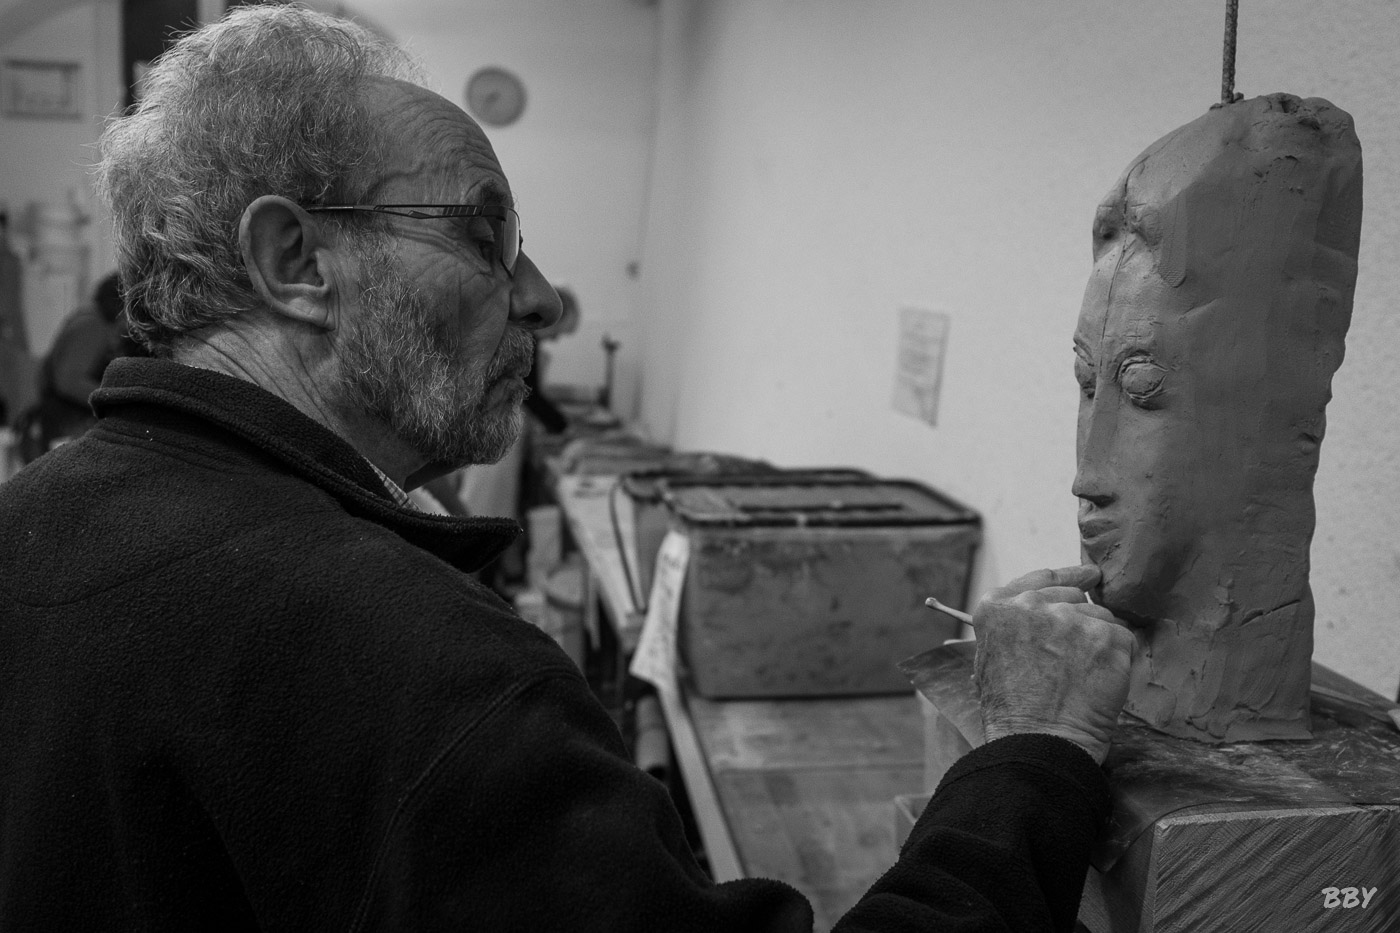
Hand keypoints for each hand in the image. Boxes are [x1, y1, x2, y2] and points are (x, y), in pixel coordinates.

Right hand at [971, 565, 1133, 764]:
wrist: (1038, 743)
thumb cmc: (1012, 713)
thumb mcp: (989, 659)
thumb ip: (1012, 628)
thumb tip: (1038, 619)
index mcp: (997, 606)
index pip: (1041, 578)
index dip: (1069, 576)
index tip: (1089, 577)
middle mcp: (1031, 604)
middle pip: (1074, 596)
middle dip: (1081, 620)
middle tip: (1081, 653)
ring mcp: (1069, 618)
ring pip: (1101, 618)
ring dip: (1100, 643)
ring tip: (1086, 678)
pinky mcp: (1105, 636)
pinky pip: (1124, 639)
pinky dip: (1120, 660)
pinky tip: (1103, 683)